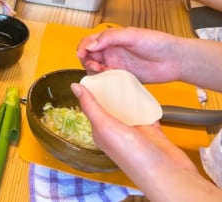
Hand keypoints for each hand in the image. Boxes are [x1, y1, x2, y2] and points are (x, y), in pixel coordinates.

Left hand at [71, 83, 198, 195]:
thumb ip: (91, 106)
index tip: (96, 71)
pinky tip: (145, 90)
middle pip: (111, 104)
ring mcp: (134, 131)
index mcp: (101, 130)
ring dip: (128, 94)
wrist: (168, 174)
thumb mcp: (105, 127)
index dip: (93, 88)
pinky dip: (146, 102)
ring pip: (129, 106)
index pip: (93, 105)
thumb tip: (74, 87)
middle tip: (113, 69)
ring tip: (127, 75)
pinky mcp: (151, 131)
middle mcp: (116, 130)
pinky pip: (147, 111)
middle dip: (111, 88)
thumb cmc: (134, 157)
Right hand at [76, 27, 181, 82]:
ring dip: (94, 71)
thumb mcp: (131, 35)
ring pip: (96, 69)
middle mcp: (112, 51)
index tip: (82, 54)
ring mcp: (117, 65)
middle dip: (87, 60)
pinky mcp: (124, 77)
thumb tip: (90, 44)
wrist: (176, 60)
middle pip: (89, 56)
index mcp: (111, 39)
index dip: (83, 47)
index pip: (89, 41)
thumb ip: (109, 38)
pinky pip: (107, 80)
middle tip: (95, 65)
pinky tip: (109, 80)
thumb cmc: (157, 42)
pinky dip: (103, 81)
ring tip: (102, 71)